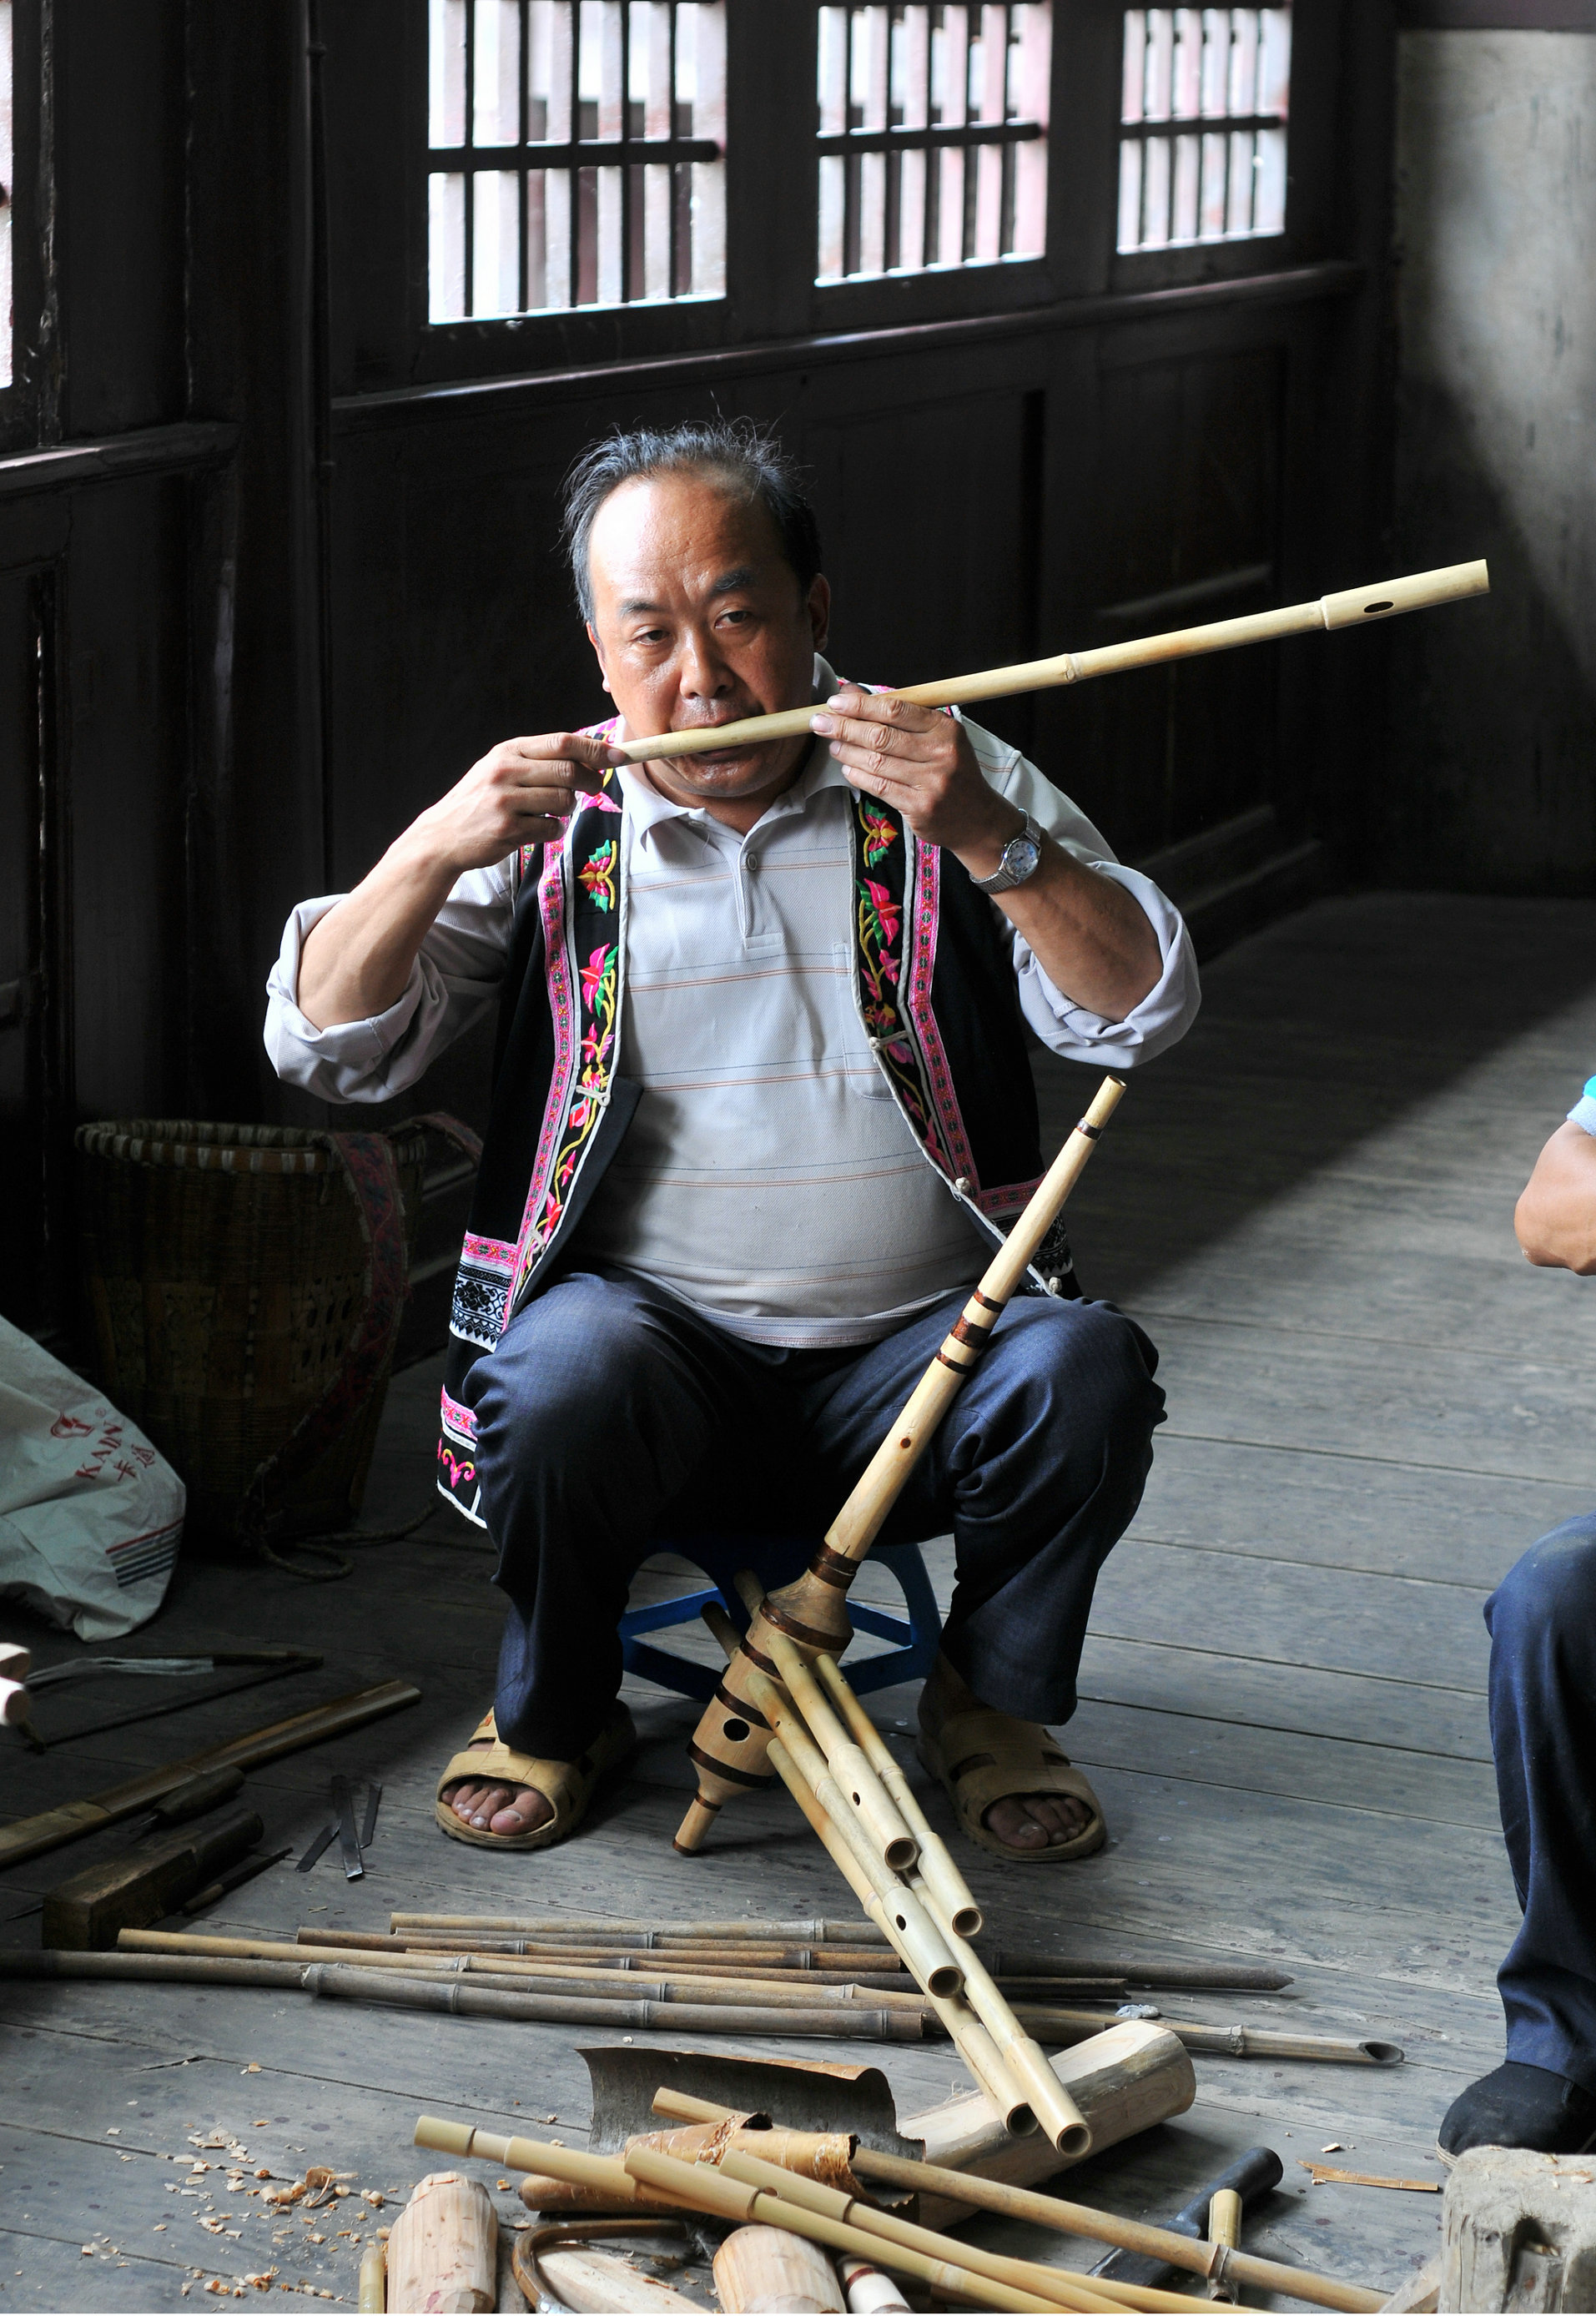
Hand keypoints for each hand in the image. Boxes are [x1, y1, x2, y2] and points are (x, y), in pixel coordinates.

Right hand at [412, 731, 624, 875]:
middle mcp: (506, 770)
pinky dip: (555, 831)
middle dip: (592, 780)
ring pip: (564, 801)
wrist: (443, 836)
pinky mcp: (508, 829)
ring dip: (568, 810)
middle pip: (569, 770)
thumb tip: (591, 756)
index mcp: (509, 751)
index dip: (596, 749)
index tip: (620, 756)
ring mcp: (506, 800)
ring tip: (552, 812)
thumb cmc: (481, 802)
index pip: (562, 742)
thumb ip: (539, 761)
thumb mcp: (502, 769)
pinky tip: (540, 830)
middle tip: (596, 788)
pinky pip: (552, 828)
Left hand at [810, 690, 1019, 867]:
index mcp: (945, 729)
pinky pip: (879, 787)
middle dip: (845, 727)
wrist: (978, 819)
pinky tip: (847, 767)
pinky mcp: (920, 808)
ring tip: (832, 744)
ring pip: (877, 762)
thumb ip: (897, 715)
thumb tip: (851, 692)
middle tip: (819, 722)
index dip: (861, 705)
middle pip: (881, 736)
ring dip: (847, 751)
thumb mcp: (937, 738)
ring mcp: (931, 783)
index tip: (836, 702)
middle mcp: (941, 754)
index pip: (896, 710)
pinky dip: (858, 775)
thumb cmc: (953, 771)